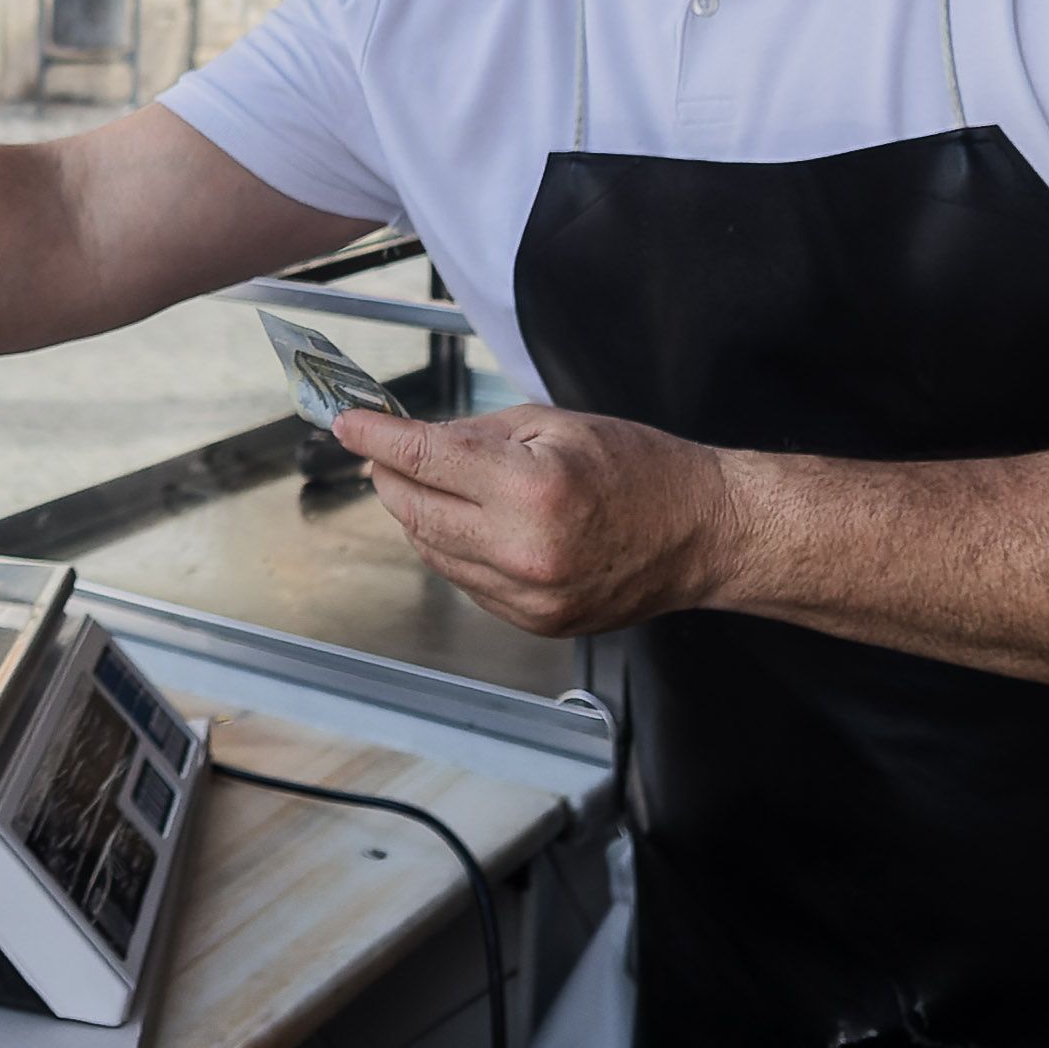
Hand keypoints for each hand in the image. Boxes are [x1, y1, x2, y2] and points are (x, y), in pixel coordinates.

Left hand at [342, 400, 742, 638]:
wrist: (702, 533)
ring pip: (433, 551)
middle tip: (386, 451)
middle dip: (391, 476)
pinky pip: (466, 581)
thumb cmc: (640, 470)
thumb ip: (478, 435)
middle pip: (415, 512)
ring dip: (419, 515)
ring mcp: (528, 597)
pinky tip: (471, 524)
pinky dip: (453, 549)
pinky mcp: (535, 623)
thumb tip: (415, 442)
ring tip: (432, 484)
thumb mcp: (556, 425)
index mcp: (531, 490)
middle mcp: (523, 551)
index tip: (346, 424)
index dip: (375, 439)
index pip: (424, 461)